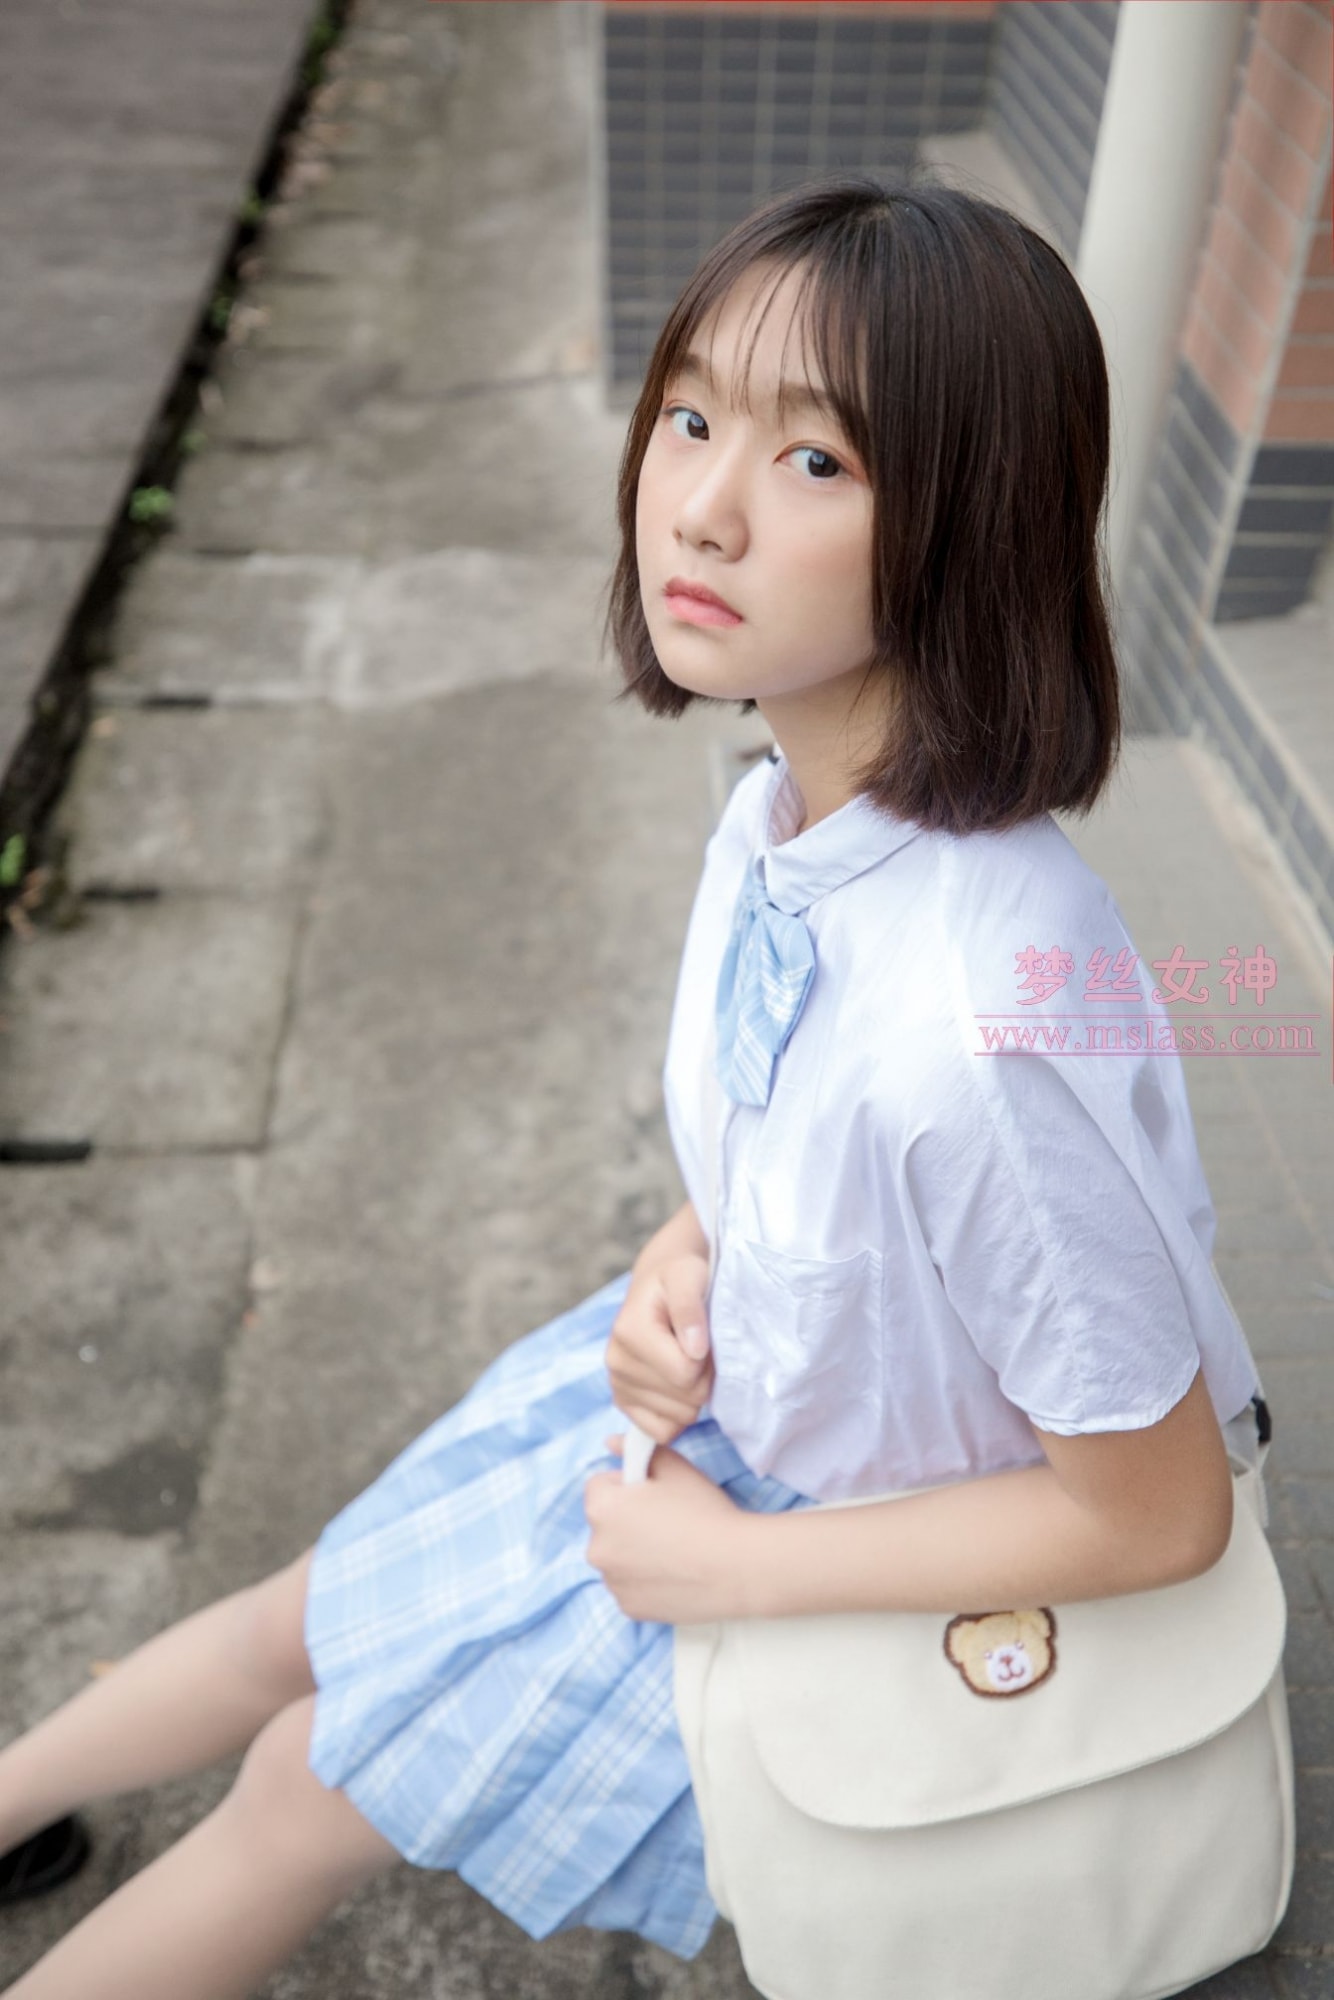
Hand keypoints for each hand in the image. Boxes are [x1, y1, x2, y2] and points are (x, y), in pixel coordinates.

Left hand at [584, 1437, 749, 1622]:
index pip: (601, 1486)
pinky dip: (645, 1580)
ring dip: (634, 1551)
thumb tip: (611, 1443)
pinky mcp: (629, 1608)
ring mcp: (612, 1582)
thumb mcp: (675, 1467)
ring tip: (676, 1549)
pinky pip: (630, 1586)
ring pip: (618, 1556)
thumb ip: (637, 1451)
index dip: (629, 1485)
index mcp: (602, 1509)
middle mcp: (596, 1548)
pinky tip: (675, 1574)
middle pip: (607, 1524)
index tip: (656, 1493)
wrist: (736, 1567)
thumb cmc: (705, 1512)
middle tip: (669, 1521)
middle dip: (628, 1519)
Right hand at [605, 1251, 714, 1444]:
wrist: (661, 1281)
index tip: (704, 1337)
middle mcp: (616, 1362)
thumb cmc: (680, 1276)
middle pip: (685, 1399)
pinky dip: (679, 1415)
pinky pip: (663, 1431)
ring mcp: (618, 1386)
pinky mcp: (624, 1402)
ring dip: (694, 1395)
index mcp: (629, 1332)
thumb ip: (690, 1307)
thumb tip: (694, 1348)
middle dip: (703, 1378)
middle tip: (699, 1348)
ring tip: (687, 1361)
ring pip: (678, 1419)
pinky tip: (679, 1385)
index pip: (686, 1374)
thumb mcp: (689, 1276)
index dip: (707, 1360)